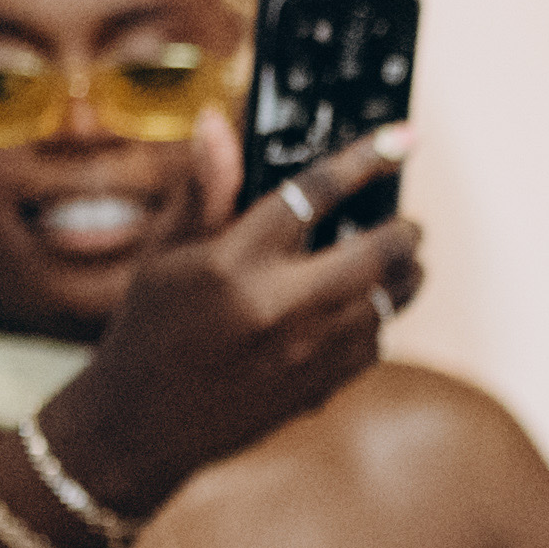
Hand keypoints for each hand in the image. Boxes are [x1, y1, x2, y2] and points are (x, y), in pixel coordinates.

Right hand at [37, 126, 429, 522]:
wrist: (142, 424)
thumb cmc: (148, 328)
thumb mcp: (164, 254)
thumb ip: (206, 190)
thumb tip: (218, 123)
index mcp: (233, 263)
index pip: (312, 193)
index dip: (364, 159)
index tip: (403, 137)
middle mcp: (278, 305)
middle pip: (377, 251)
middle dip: (403, 229)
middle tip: (406, 221)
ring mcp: (307, 351)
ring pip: (389, 299)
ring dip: (405, 274)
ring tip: (402, 259)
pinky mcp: (322, 386)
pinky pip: (377, 341)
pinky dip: (380, 317)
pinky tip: (366, 306)